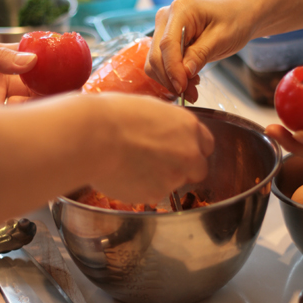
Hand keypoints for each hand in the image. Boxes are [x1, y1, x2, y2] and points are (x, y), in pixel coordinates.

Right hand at [83, 94, 214, 203]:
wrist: (95, 137)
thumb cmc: (114, 116)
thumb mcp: (150, 108)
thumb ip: (167, 124)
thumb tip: (164, 130)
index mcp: (189, 127)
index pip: (206, 145)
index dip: (193, 149)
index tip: (180, 150)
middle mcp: (189, 153)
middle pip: (199, 170)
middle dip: (184, 169)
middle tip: (159, 164)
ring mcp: (174, 176)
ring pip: (174, 183)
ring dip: (160, 179)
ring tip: (133, 166)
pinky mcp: (157, 194)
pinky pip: (154, 194)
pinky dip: (143, 188)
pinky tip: (126, 175)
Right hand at [144, 0, 252, 101]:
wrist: (237, 17)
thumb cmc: (233, 22)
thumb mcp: (222, 38)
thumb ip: (201, 54)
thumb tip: (185, 73)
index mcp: (180, 10)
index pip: (167, 44)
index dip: (172, 69)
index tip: (182, 88)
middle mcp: (166, 18)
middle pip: (156, 56)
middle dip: (171, 79)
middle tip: (190, 95)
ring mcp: (162, 30)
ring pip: (155, 64)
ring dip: (170, 81)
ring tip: (192, 89)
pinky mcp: (163, 42)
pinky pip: (160, 65)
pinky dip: (171, 78)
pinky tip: (188, 82)